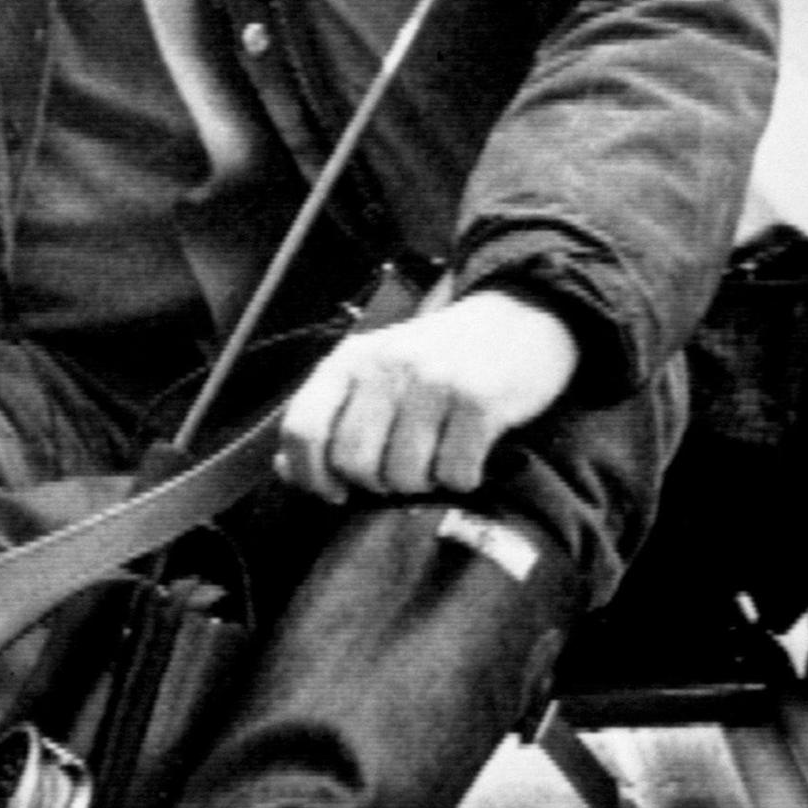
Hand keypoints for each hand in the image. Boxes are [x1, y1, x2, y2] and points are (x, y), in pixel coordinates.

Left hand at [275, 288, 579, 502]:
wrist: (521, 316)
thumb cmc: (442, 355)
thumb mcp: (377, 371)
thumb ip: (329, 415)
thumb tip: (285, 469)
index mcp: (350, 359)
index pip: (303, 428)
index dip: (309, 474)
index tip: (333, 492)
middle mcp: (387, 366)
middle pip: (354, 462)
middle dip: (378, 483)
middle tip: (402, 471)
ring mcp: (433, 381)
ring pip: (406, 475)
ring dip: (424, 483)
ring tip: (439, 457)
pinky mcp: (479, 400)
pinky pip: (456, 474)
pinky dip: (464, 478)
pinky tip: (470, 455)